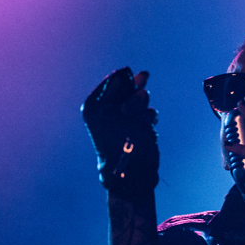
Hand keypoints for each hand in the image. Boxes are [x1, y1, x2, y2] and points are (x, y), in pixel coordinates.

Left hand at [82, 67, 158, 198]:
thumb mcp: (111, 113)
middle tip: (133, 103)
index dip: (123, 80)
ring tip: (139, 118)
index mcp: (95, 106)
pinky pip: (148, 113)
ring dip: (142, 106)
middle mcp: (109, 110)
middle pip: (128, 88)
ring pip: (141, 98)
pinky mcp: (140, 126)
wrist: (129, 170)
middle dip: (134, 94)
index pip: (112, 81)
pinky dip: (148, 117)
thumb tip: (128, 74)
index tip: (129, 80)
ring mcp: (126, 118)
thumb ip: (119, 92)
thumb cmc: (115, 142)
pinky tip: (145, 125)